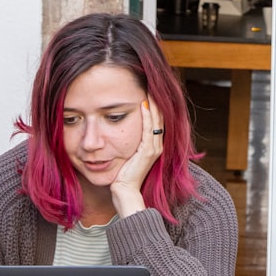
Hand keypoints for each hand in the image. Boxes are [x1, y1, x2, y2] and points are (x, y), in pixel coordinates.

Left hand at [110, 99, 163, 218]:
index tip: (148, 90)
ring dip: (153, 105)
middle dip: (155, 101)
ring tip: (149, 90)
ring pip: (156, 121)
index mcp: (152, 146)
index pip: (155, 121)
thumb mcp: (125, 154)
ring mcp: (154, 149)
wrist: (124, 191)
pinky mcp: (148, 152)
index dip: (154, 106)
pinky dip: (147, 116)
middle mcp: (156, 146)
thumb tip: (116, 129)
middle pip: (159, 118)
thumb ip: (127, 142)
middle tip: (151, 85)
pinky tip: (143, 105)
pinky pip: (149, 130)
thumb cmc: (121, 174)